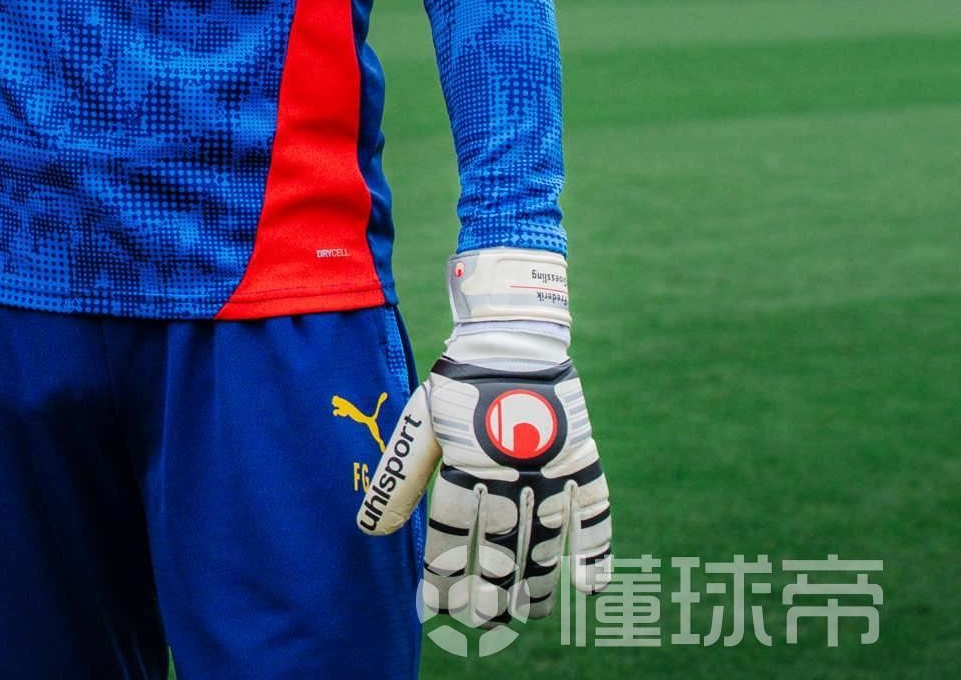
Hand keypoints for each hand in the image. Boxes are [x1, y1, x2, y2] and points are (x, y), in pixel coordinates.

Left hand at [359, 247, 610, 632]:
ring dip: (538, 579)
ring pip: (547, 537)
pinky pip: (597, 512)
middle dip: (491, 587)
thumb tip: (368, 533)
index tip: (435, 605)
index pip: (450, 530)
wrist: (511, 341)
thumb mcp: (419, 427)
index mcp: (464, 461)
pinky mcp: (582, 460)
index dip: (441, 570)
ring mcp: (551, 467)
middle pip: (501, 543)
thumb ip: (398, 479)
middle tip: (483, 623)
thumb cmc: (455, 388)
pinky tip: (592, 586)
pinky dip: (597, 548)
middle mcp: (509, 470)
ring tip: (528, 614)